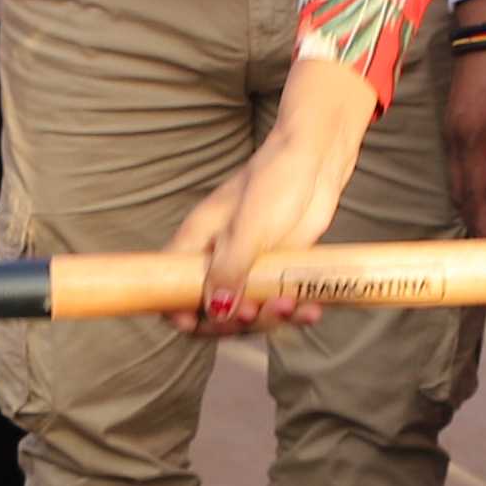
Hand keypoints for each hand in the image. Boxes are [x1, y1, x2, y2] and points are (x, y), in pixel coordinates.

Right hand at [172, 60, 383, 327]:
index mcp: (196, 245)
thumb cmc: (273, 181)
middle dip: (232, 322)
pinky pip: (278, 304)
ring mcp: (249, 268)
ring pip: (249, 313)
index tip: (197, 322)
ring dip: (268, 319)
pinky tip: (310, 310)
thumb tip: (216, 310)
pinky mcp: (277, 272)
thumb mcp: (247, 226)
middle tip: (253, 313)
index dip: (179, 312)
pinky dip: (293, 313)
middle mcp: (218, 261)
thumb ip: (230, 268)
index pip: (170, 289)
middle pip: (211, 312)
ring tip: (289, 306)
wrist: (315, 163)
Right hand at [443, 35, 485, 237]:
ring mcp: (451, 136)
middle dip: (478, 219)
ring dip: (473, 204)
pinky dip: (470, 186)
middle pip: (461, 193)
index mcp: (472, 143)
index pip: (476, 194)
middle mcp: (455, 144)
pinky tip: (483, 192)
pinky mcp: (455, 128)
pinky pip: (458, 167)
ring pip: (457, 181)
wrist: (484, 38)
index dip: (485, 222)